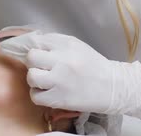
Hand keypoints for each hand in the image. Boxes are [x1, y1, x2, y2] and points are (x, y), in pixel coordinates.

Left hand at [0, 32, 140, 118]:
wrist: (112, 87)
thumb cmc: (93, 65)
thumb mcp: (77, 46)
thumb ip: (55, 42)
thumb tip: (32, 41)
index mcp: (67, 45)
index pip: (37, 41)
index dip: (31, 47)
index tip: (29, 52)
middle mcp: (62, 61)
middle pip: (31, 57)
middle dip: (33, 63)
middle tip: (41, 67)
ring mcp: (60, 80)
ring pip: (31, 77)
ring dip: (35, 79)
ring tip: (44, 81)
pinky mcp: (59, 98)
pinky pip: (36, 96)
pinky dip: (39, 94)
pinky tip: (48, 92)